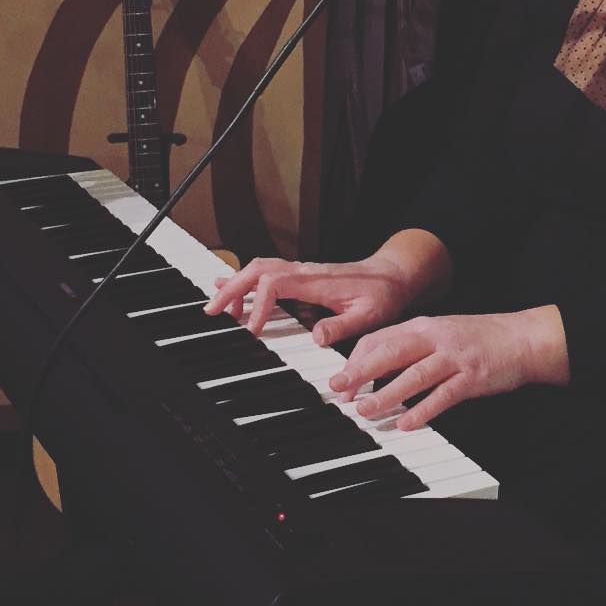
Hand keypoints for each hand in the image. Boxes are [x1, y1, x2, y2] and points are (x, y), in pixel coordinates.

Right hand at [203, 254, 418, 344]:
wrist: (392, 276)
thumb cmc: (382, 295)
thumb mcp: (369, 316)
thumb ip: (342, 327)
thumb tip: (314, 336)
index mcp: (317, 281)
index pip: (275, 284)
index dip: (259, 305)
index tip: (253, 330)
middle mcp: (305, 272)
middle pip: (258, 270)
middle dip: (232, 289)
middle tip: (213, 312)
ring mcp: (301, 271)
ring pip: (259, 268)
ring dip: (235, 285)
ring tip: (217, 308)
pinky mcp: (301, 276)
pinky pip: (267, 272)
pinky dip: (245, 279)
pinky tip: (228, 287)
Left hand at [330, 308, 569, 430]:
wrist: (520, 338)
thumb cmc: (476, 338)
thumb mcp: (438, 333)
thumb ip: (408, 347)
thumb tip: (374, 367)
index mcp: (422, 326)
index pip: (379, 338)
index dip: (356, 359)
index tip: (340, 380)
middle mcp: (435, 338)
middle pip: (391, 353)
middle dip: (361, 372)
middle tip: (339, 390)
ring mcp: (453, 357)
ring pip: (414, 375)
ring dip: (387, 394)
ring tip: (366, 410)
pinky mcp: (471, 377)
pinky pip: (443, 395)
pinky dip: (423, 410)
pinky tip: (407, 424)